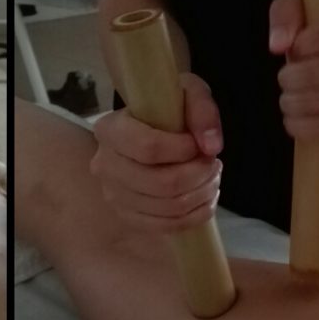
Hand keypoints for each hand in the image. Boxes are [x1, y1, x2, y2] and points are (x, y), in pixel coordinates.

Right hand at [90, 73, 223, 233]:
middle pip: (160, 183)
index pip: (148, 148)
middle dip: (198, 175)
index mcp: (110, 130)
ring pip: (166, 207)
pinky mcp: (126, 216)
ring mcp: (113, 195)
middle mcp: (104, 165)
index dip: (182, 150)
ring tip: (211, 178)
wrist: (148, 129)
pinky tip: (204, 201)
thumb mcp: (187, 93)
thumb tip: (211, 146)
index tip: (198, 144)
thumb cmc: (166, 108)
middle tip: (213, 164)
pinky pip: (163, 226)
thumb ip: (202, 111)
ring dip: (200, 195)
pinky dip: (192, 217)